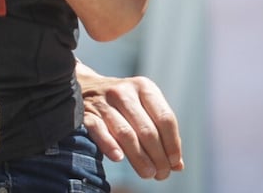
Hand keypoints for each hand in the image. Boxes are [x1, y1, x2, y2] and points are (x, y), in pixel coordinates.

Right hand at [74, 60, 182, 180]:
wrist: (86, 86)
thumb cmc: (123, 104)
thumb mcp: (144, 109)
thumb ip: (161, 133)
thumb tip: (177, 165)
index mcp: (144, 87)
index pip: (165, 118)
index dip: (172, 144)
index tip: (173, 163)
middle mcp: (124, 92)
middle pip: (147, 130)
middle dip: (157, 157)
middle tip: (161, 175)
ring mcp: (103, 101)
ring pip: (126, 133)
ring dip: (139, 158)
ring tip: (147, 173)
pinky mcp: (86, 112)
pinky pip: (99, 131)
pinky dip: (109, 145)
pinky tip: (119, 158)